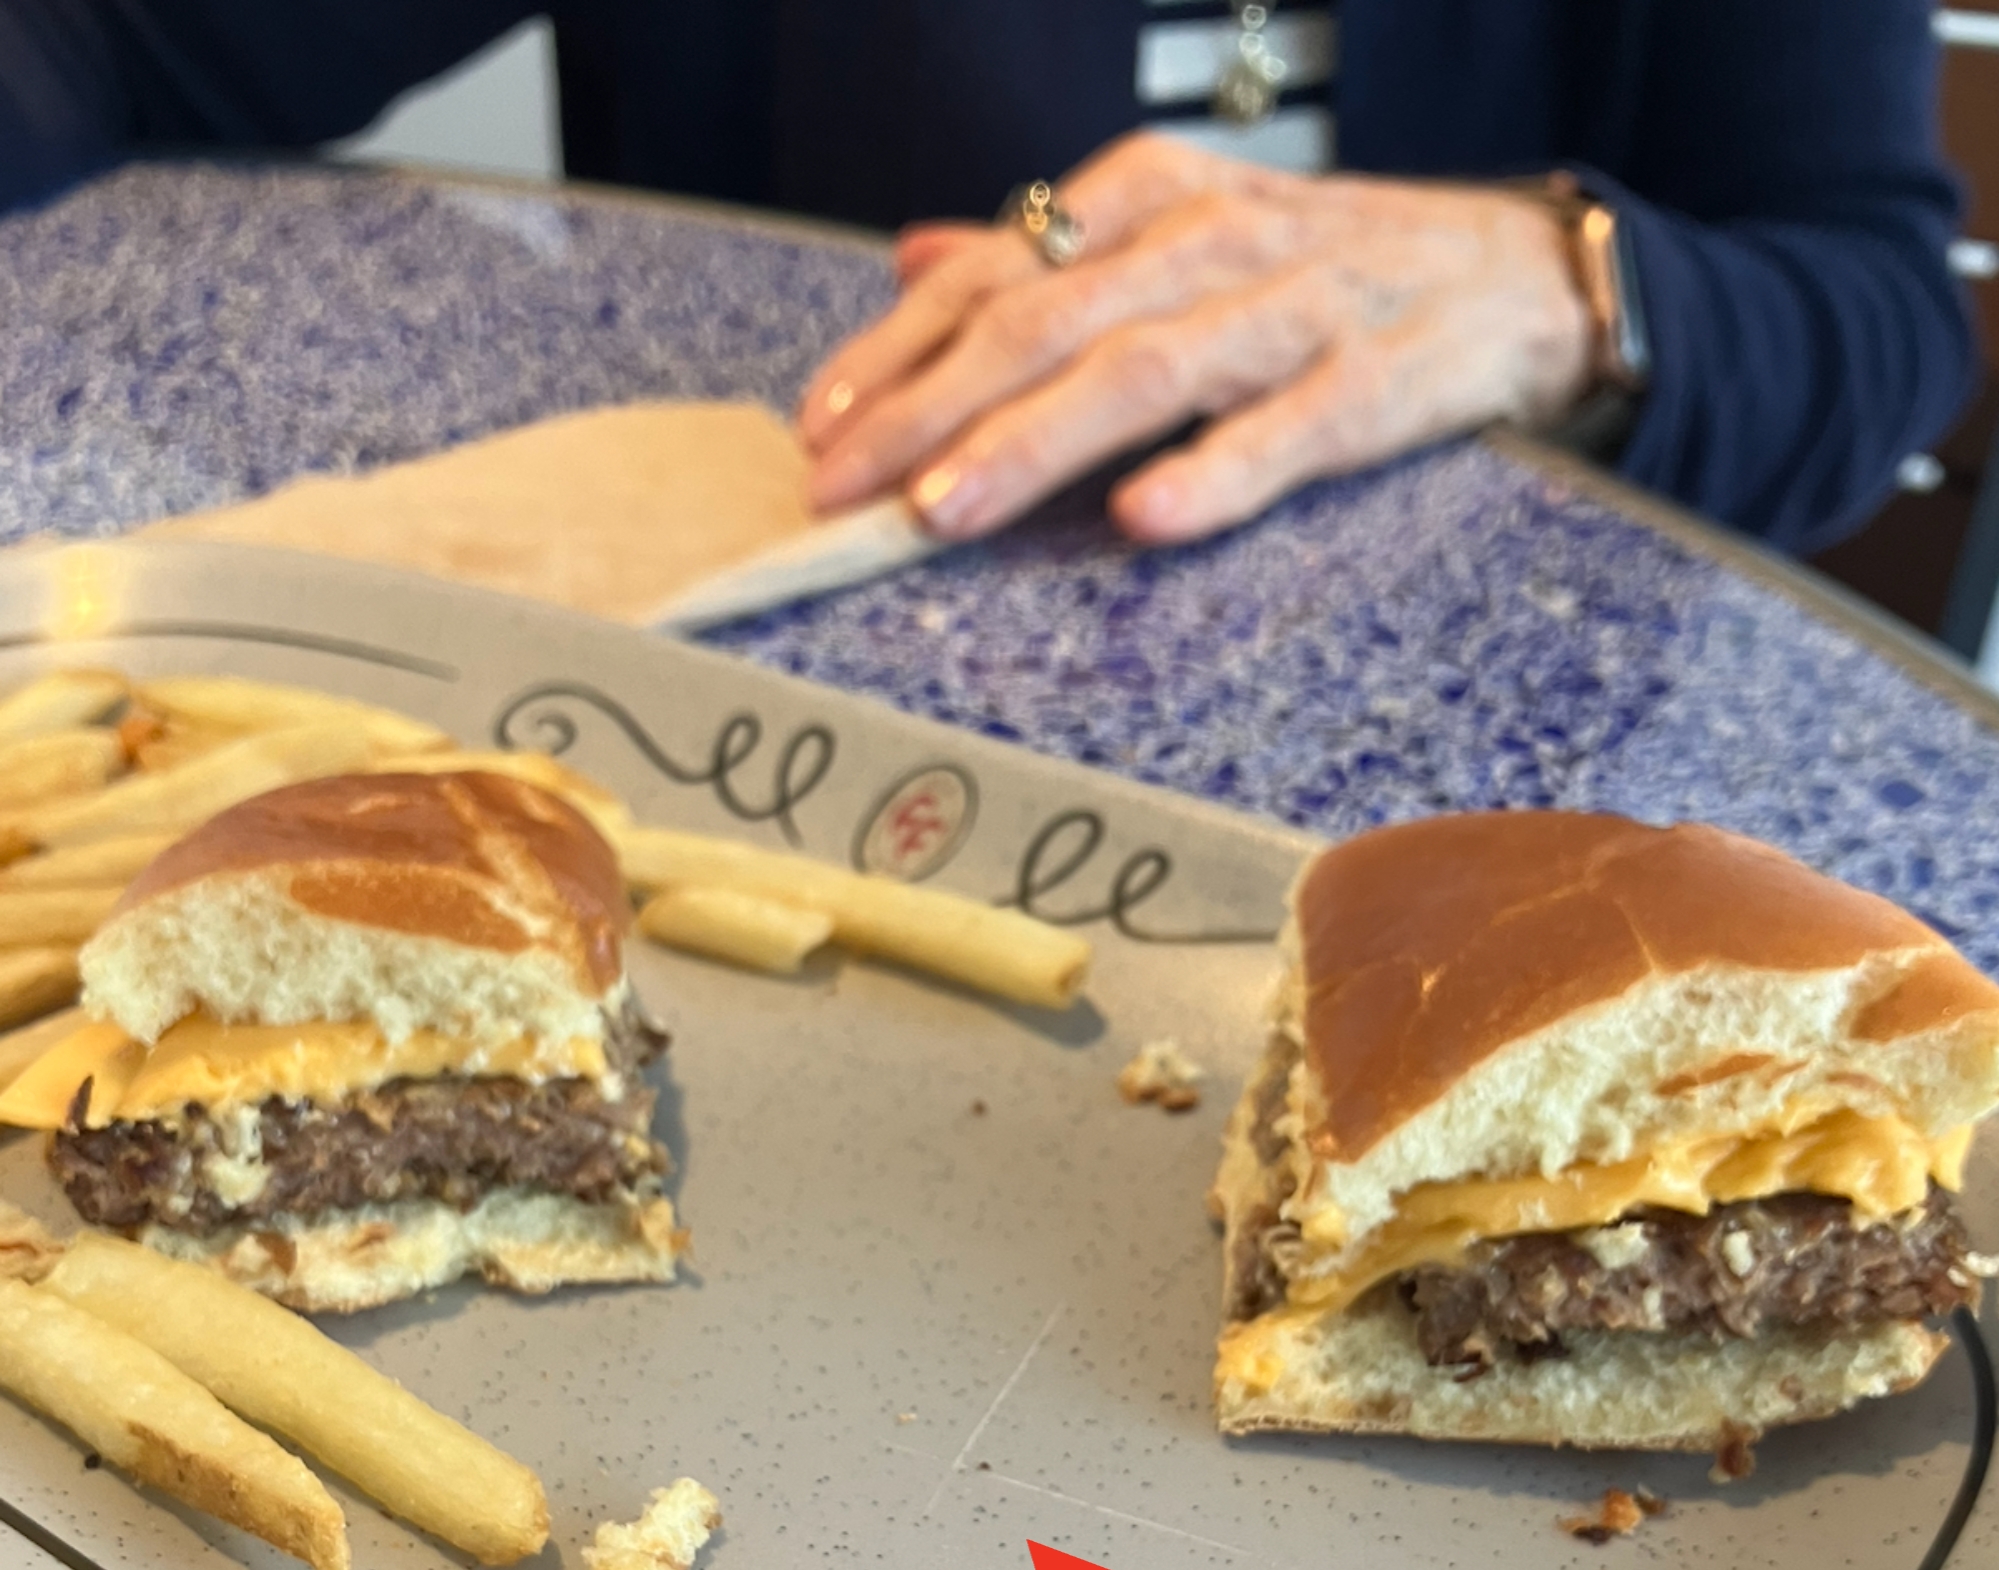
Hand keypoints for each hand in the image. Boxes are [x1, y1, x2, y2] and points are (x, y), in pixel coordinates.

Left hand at [800, 134, 1595, 544]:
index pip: (998, 272)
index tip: (822, 425)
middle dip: (933, 407)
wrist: (1522, 276)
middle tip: (847, 488)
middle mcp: (1212, 241)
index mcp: (1153, 200)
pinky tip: (1147, 519)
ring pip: (1146, 370)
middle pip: (1048, 322)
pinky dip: (1217, 472)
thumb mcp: (1182, 233)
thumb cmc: (1330, 267)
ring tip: (949, 509)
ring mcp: (1297, 313)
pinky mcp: (1378, 386)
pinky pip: (1290, 431)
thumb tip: (915, 259)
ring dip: (1038, 441)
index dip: (900, 350)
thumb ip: (1052, 254)